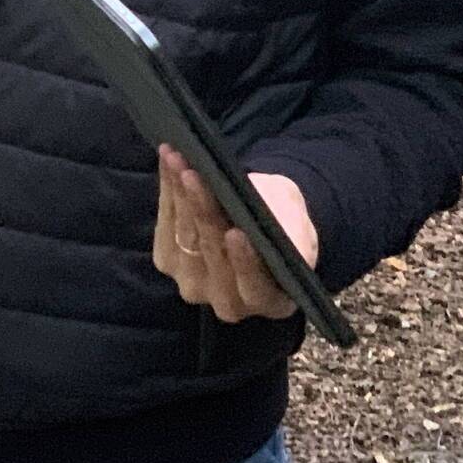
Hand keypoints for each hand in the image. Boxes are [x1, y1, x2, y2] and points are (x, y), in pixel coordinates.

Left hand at [153, 143, 317, 322]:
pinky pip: (165, 224)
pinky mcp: (168, 262)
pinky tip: (168, 162)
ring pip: (184, 237)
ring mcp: (194, 284)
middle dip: (202, 210)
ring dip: (179, 194)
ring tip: (177, 159)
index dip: (243, 261)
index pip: (253, 285)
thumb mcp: (298, 226)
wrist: (259, 215)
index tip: (235, 232)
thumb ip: (294, 239)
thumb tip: (287, 242)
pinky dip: (167, 189)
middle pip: (211, 255)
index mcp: (269, 301)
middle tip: (194, 175)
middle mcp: (229, 302)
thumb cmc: (284, 223)